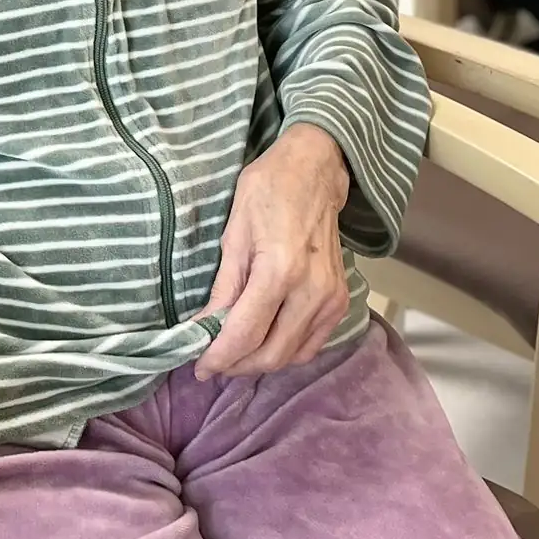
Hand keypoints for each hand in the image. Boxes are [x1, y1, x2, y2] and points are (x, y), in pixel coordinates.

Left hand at [193, 124, 351, 379]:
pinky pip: (311, 345)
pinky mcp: (340, 302)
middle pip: (270, 354)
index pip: (245, 334)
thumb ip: (223, 287)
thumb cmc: (268, 190)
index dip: (218, 357)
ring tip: (232, 352)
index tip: (197, 367)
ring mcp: (331, 299)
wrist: (315, 171)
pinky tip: (262, 341)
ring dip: (258, 361)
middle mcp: (312, 291)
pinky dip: (284, 352)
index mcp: (280, 270)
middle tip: (211, 362)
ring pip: (291, 355)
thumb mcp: (234, 233)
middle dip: (236, 365)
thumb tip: (203, 329)